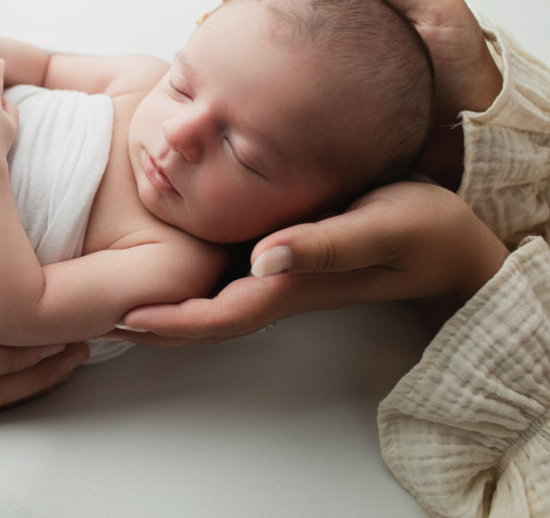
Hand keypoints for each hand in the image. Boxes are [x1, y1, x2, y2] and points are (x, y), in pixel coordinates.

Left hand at [114, 181, 508, 344]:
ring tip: (115, 289)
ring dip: (164, 301)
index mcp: (292, 285)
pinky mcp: (286, 253)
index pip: (219, 316)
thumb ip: (326, 244)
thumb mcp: (380, 228)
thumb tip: (266, 257)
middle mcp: (278, 284)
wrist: (453, 241)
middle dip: (152, 320)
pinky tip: (166, 258)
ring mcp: (280, 272)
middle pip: (203, 316)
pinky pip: (227, 276)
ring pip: (211, 299)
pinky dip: (191, 276)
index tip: (121, 314)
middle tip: (96, 308)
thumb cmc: (422, 231)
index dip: (170, 320)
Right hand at [219, 0, 502, 188]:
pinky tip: (232, 100)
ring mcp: (330, 83)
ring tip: (201, 60)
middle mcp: (340, 47)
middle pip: (278, 24)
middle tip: (201, 27)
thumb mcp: (443, 16)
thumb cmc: (466, 78)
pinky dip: (253, 100)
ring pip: (274, 64)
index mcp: (362, 13)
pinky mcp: (327, 118)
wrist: (477, 143)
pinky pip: (282, 104)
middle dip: (237, 22)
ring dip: (237, 60)